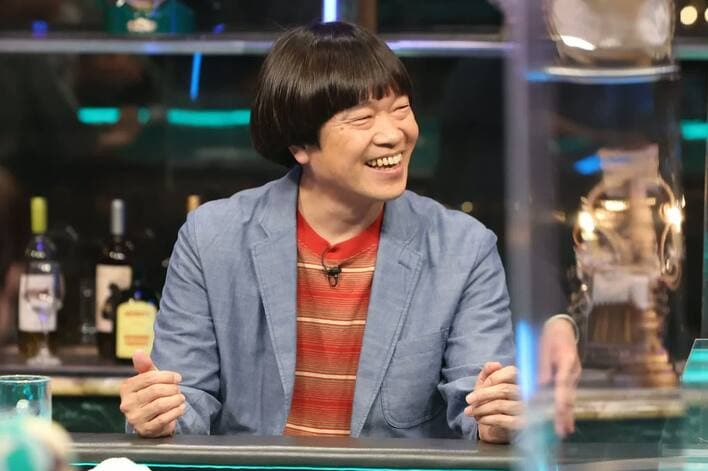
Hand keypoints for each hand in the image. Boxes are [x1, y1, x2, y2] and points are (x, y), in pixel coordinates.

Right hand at [119, 350, 185, 436]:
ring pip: (160, 405)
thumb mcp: (149, 379)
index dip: (168, 376)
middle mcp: (127, 404)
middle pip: (156, 390)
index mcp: (126, 388)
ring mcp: (134, 418)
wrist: (152, 420)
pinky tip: (180, 408)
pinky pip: (164, 419)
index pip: (150, 377)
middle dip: (172, 389)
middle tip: (178, 390)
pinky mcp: (144, 430)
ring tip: (181, 398)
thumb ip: (145, 366)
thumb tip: (138, 352)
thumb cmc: (151, 395)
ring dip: (176, 400)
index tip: (178, 378)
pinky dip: (176, 412)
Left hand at [465, 362, 522, 442]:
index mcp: (523, 380)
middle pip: (504, 389)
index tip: (478, 387)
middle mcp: (529, 393)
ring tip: (471, 412)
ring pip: (501, 405)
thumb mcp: (487, 384)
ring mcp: (528, 410)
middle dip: (482, 395)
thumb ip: (489, 371)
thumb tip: (495, 364)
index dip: (492, 378)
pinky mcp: (523, 425)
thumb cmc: (493, 402)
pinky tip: (481, 419)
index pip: (511, 372)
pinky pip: (503, 420)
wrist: (498, 429)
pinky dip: (488, 419)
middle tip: (468, 400)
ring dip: (481, 408)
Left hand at [539, 318, 580, 437]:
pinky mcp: (570, 378)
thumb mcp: (543, 347)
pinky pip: (567, 394)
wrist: (561, 327)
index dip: (561, 399)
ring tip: (565, 430)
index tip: (560, 412)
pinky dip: (565, 406)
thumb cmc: (550, 336)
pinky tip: (564, 418)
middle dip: (565, 414)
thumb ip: (542, 367)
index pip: (563, 383)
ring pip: (570, 397)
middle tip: (563, 431)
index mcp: (567, 362)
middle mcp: (573, 372)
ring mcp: (573, 375)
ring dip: (567, 414)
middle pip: (569, 395)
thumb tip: (541, 386)